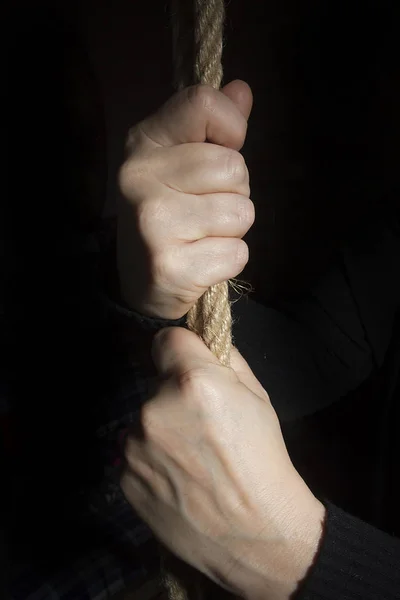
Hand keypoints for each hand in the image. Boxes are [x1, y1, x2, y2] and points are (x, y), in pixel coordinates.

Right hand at [117, 80, 253, 318]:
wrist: (140, 281)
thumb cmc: (170, 214)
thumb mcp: (182, 162)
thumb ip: (213, 126)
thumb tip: (242, 90)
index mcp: (144, 142)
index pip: (203, 103)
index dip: (230, 128)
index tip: (220, 152)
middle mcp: (141, 176)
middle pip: (234, 167)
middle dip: (235, 192)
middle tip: (205, 209)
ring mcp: (153, 222)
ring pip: (241, 212)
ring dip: (233, 229)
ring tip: (202, 235)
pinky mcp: (170, 266)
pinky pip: (237, 253)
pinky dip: (228, 261)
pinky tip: (201, 261)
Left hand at [120, 327, 324, 598]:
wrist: (256, 533)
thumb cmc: (264, 461)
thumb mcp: (258, 398)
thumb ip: (226, 361)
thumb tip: (203, 344)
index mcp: (192, 382)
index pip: (166, 340)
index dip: (182, 352)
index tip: (190, 368)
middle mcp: (154, 409)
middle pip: (156, 384)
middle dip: (174, 396)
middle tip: (202, 428)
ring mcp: (134, 446)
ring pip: (144, 420)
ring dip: (161, 431)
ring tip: (192, 461)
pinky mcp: (124, 477)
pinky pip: (135, 453)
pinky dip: (153, 461)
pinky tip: (179, 482)